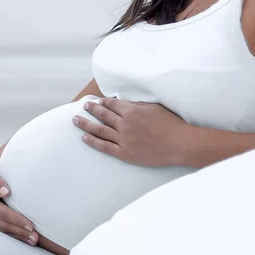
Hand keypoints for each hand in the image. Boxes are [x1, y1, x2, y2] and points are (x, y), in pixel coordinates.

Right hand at [0, 167, 38, 245]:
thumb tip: (6, 191)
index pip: (3, 213)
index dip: (16, 220)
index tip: (30, 225)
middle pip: (5, 225)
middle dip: (20, 232)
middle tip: (35, 237)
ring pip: (4, 231)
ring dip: (19, 237)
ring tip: (33, 240)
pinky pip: (1, 232)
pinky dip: (13, 236)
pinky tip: (24, 239)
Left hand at [72, 97, 189, 166]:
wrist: (179, 144)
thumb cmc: (171, 124)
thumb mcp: (154, 107)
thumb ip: (137, 105)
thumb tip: (124, 103)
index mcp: (132, 111)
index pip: (112, 104)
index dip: (104, 102)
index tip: (98, 101)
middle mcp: (125, 124)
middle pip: (103, 115)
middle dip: (92, 109)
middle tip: (84, 106)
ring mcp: (124, 139)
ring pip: (100, 130)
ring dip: (86, 124)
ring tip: (75, 120)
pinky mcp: (125, 153)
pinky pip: (105, 147)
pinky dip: (93, 142)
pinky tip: (84, 138)